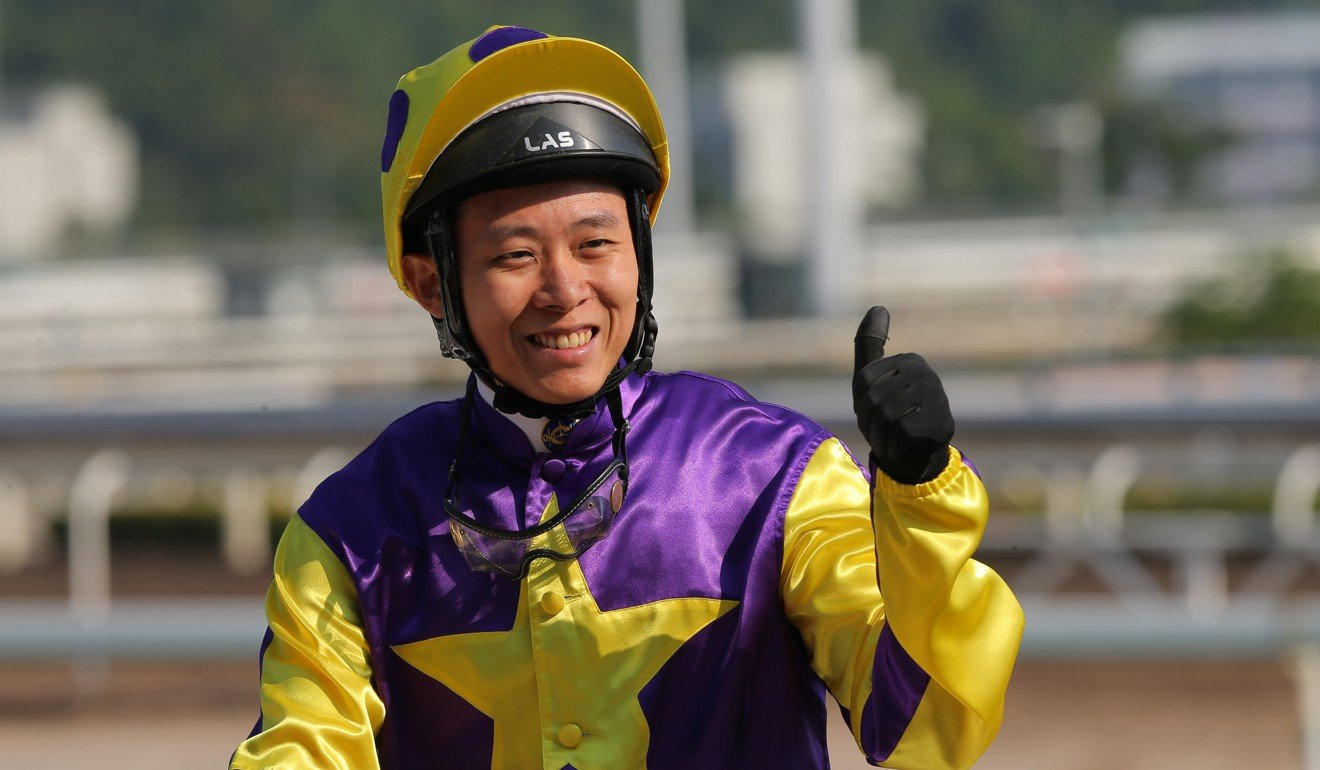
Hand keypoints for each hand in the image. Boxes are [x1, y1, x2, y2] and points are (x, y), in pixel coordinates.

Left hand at [852, 306, 953, 484]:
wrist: (915, 458)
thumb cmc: (888, 416)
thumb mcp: (871, 381)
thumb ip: (870, 344)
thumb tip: (878, 307)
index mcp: (910, 361)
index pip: (865, 379)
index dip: (860, 403)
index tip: (871, 413)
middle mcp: (927, 374)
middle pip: (875, 398)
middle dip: (869, 423)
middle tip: (880, 432)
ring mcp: (937, 398)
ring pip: (887, 415)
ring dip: (881, 437)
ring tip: (890, 440)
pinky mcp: (940, 422)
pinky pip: (901, 432)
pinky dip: (895, 446)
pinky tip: (903, 447)